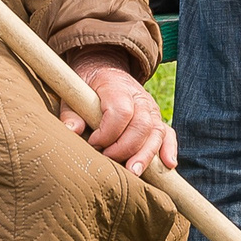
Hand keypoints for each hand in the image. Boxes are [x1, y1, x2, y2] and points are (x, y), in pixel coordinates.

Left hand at [61, 48, 176, 177]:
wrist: (104, 68)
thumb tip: (73, 131)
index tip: (93, 142)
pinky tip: (167, 164)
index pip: (121, 112)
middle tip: (107, 160)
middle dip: (125, 148)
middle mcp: (139, 97)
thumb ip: (71, 112)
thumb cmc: (88, 84)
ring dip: (146, 155)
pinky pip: (168, 133)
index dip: (108, 133)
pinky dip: (169, 148)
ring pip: (156, 132)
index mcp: (117, 86)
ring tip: (133, 172)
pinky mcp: (156, 118)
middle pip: (141, 125)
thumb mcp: (74, 91)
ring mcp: (150, 108)